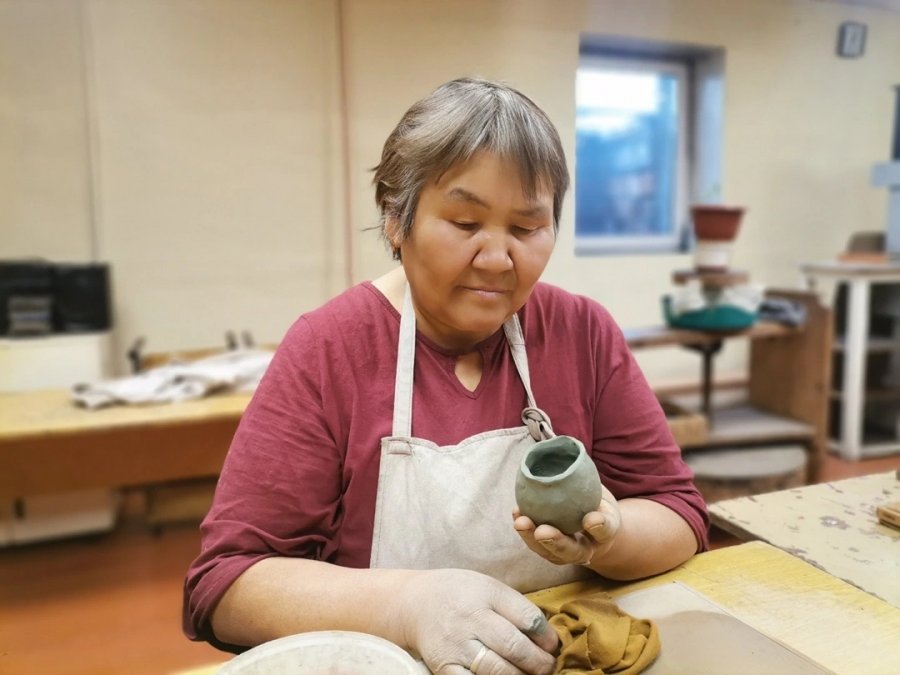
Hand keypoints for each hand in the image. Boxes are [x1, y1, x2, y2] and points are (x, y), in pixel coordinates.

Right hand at [396, 568, 557, 673]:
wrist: (415, 603)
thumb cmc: (459, 594)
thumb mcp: (488, 587)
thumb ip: (516, 608)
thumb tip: (547, 638)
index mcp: (486, 593)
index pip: (528, 618)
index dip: (547, 636)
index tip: (552, 644)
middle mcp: (471, 618)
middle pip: (514, 646)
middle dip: (539, 662)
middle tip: (547, 666)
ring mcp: (456, 645)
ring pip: (498, 670)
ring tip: (528, 674)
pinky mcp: (444, 666)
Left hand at [512, 489, 620, 566]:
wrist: (594, 526)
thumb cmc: (597, 504)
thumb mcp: (602, 494)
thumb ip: (592, 485)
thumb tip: (574, 460)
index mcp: (605, 534)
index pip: (605, 531)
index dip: (599, 527)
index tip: (590, 519)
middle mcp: (587, 549)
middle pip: (573, 552)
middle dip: (556, 542)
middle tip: (542, 532)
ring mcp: (566, 553)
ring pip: (549, 553)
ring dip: (531, 539)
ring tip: (521, 522)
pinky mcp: (549, 550)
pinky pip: (535, 543)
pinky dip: (525, 531)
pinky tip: (517, 513)